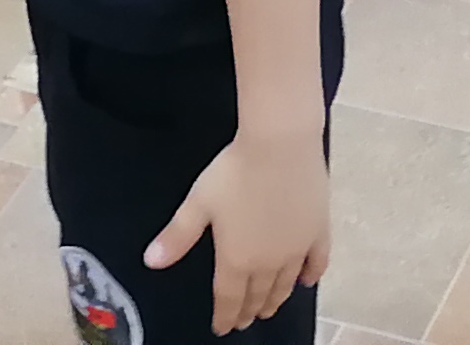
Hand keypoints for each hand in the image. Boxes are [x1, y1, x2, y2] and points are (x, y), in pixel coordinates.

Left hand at [147, 124, 329, 334]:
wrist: (280, 144)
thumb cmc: (235, 171)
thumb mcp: (198, 202)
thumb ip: (177, 236)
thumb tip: (151, 262)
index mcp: (236, 260)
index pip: (228, 300)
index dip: (225, 317)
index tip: (223, 328)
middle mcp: (268, 263)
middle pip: (257, 296)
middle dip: (248, 311)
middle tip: (244, 320)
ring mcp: (297, 249)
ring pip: (285, 285)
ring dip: (275, 300)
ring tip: (269, 308)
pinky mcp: (318, 231)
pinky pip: (317, 263)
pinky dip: (311, 276)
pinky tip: (307, 281)